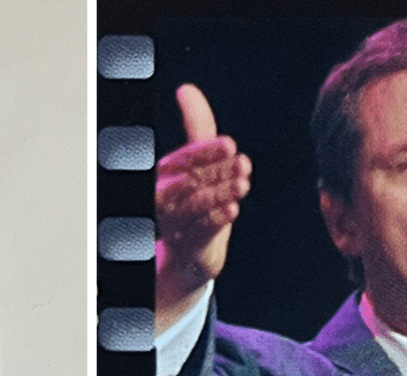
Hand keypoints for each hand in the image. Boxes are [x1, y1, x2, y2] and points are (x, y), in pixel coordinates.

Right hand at [154, 84, 251, 333]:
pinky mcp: (186, 247)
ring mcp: (173, 225)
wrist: (189, 254)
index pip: (183, 159)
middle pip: (189, 182)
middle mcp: (164, 198)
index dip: (205, 152)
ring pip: (194, 206)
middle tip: (242, 162)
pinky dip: (215, 220)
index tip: (230, 145)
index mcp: (165, 174)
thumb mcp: (198, 162)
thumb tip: (186, 89)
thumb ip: (195, 127)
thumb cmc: (195, 201)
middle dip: (216, 171)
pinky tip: (233, 210)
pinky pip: (198, 233)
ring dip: (219, 193)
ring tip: (242, 183)